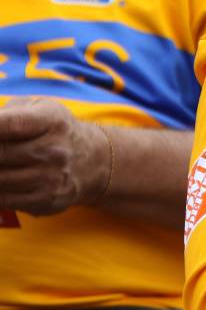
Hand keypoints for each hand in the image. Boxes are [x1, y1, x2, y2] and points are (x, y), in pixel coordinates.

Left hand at [0, 98, 108, 214]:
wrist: (93, 162)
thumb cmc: (54, 131)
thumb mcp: (39, 109)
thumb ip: (7, 114)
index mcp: (52, 121)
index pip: (7, 124)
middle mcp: (55, 150)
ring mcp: (50, 178)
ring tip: (2, 163)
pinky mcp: (45, 200)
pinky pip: (2, 199)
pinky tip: (4, 175)